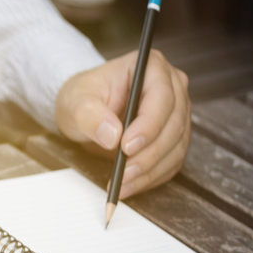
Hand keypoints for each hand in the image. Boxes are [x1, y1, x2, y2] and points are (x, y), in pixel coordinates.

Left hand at [54, 49, 190, 198]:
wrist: (82, 109)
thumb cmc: (81, 97)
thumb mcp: (76, 102)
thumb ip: (90, 115)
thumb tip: (112, 135)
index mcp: (150, 67)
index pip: (161, 97)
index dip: (148, 125)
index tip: (127, 147)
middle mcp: (171, 87)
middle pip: (173, 124)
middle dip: (149, 153)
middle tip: (124, 172)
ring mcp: (176, 112)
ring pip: (176, 146)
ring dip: (150, 170)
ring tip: (122, 184)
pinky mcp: (173, 136)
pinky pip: (171, 160)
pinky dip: (152, 176)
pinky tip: (131, 185)